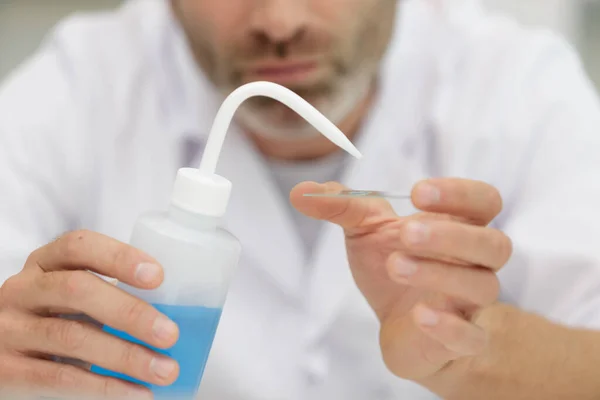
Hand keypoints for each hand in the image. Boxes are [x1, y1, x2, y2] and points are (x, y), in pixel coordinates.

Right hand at [0, 230, 179, 398]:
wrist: (2, 355)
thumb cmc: (53, 318)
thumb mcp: (71, 296)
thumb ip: (108, 294)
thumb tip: (175, 314)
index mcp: (45, 263)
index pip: (79, 246)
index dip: (119, 256)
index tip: (158, 276)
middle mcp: (22, 290)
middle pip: (77, 290)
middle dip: (130, 312)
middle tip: (170, 334)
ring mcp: (9, 329)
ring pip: (72, 337)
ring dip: (126, 356)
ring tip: (164, 370)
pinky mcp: (5, 370)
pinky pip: (58, 378)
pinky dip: (103, 388)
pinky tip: (136, 392)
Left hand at [291, 178, 511, 380]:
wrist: (399, 327)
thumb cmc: (393, 268)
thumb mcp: (364, 232)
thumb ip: (341, 207)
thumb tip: (299, 192)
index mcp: (458, 227)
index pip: (484, 201)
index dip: (459, 193)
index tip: (417, 192)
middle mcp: (474, 263)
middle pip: (492, 244)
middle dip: (450, 235)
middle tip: (406, 231)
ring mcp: (471, 304)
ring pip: (482, 286)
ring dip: (439, 273)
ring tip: (395, 265)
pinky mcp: (461, 341)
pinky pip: (471, 336)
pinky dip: (449, 325)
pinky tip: (419, 314)